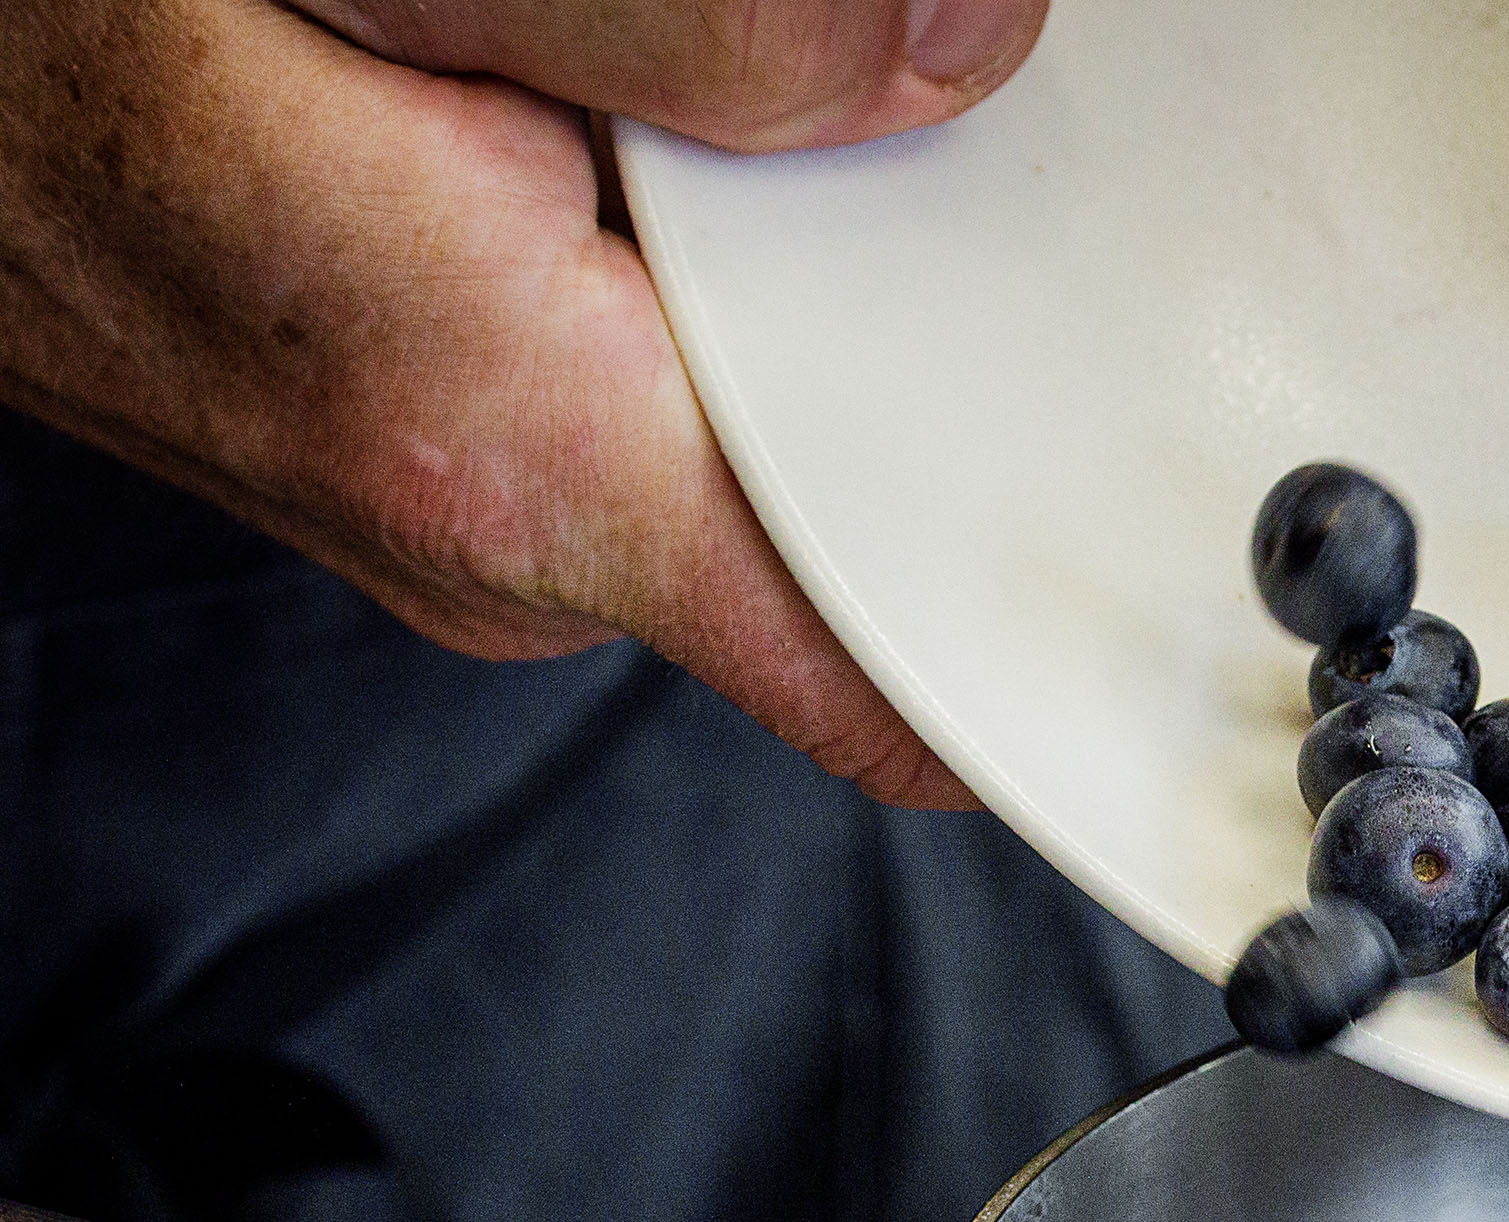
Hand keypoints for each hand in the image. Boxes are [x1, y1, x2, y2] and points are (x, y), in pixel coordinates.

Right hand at [0, 0, 1047, 807]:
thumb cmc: (57, 7)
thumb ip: (701, 13)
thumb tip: (954, 52)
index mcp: (514, 452)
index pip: (895, 685)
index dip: (1063, 655)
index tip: (1211, 614)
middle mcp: (483, 530)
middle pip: (855, 524)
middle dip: (938, 364)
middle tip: (952, 182)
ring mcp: (434, 497)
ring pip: (744, 442)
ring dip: (797, 303)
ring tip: (739, 139)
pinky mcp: (393, 430)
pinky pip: (633, 391)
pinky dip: (684, 283)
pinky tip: (632, 152)